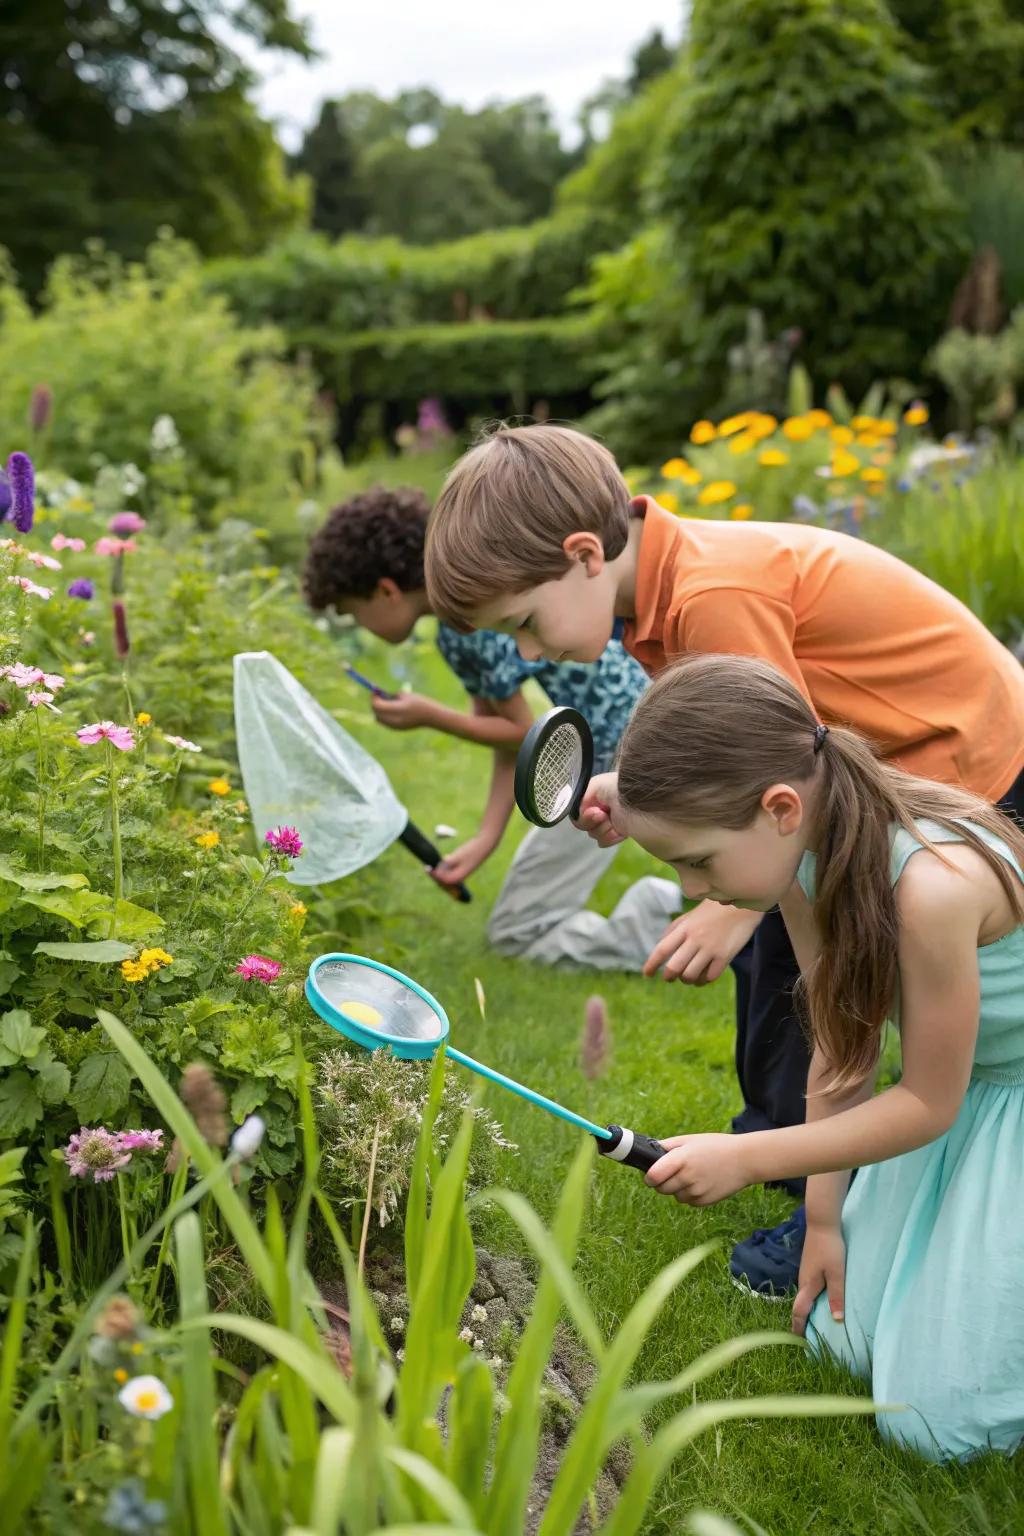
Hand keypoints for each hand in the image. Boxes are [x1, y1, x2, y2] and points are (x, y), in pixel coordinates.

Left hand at [370, 691, 437, 730]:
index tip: (376, 690)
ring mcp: (395, 726)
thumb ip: (391, 696)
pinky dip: (383, 715)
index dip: (374, 697)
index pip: (377, 705)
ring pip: (378, 718)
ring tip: (389, 703)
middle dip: (375, 704)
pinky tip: (393, 710)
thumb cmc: (419, 702)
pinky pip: (384, 722)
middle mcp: (394, 719)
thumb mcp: (404, 695)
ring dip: (379, 710)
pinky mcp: (397, 729)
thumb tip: (380, 694)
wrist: (430, 716)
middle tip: (377, 696)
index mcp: (397, 709)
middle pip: (376, 712)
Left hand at [430, 834, 494, 886]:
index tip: (427, 868)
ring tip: (433, 866)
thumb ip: (447, 864)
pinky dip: (446, 867)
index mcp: (459, 877)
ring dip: (440, 871)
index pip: (443, 880)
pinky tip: (445, 859)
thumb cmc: (471, 850)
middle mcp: (461, 877)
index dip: (434, 875)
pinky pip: (452, 871)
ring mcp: (463, 872)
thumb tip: (438, 870)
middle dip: (436, 874)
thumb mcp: (457, 856)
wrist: (484, 844)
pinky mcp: (463, 867)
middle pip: (444, 880)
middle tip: (427, 868)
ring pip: (448, 875)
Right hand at [573, 772, 624, 847]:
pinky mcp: (618, 833)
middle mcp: (601, 806)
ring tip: (615, 824)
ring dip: (603, 830)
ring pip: (592, 834)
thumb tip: (579, 811)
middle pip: (583, 824)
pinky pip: (603, 842)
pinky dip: (610, 838)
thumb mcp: (598, 784)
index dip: (583, 814)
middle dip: (593, 822)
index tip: (596, 812)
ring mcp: (610, 821)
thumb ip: (581, 796)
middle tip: (605, 816)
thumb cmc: (623, 791)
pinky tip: (621, 832)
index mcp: (596, 793)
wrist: (646, 806)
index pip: (577, 809)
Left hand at [643, 900, 762, 984]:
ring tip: (688, 977)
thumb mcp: (690, 916)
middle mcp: (695, 938)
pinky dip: (702, 980)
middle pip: (674, 967)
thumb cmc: (713, 911)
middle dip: (668, 976)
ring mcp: (711, 948)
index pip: (662, 949)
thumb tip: (659, 946)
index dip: (651, 963)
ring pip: (690, 975)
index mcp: (684, 927)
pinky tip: (702, 977)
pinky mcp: (725, 956)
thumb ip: (675, 929)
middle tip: (668, 978)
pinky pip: (709, 977)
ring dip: (686, 980)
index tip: (646, 974)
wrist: (742, 906)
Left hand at [644, 1133, 752, 1205]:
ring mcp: (697, 1191)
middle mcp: (688, 1177)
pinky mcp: (705, 1201)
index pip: (653, 1177)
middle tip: (672, 1172)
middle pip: (661, 1189)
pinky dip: (690, 1194)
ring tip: (692, 1175)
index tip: (650, 1175)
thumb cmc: (716, 1146)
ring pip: (675, 1196)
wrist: (744, 1160)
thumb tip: (649, 1151)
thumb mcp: (691, 1140)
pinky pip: (688, 1201)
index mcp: (681, 1159)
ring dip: (678, 1188)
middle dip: (662, 1182)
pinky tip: (702, 1182)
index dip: (649, 1177)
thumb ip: (668, 1146)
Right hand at [792, 1222, 845, 1335]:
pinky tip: (822, 1299)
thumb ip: (836, 1296)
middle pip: (801, 1305)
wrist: (822, 1222)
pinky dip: (813, 1298)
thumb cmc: (830, 1248)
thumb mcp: (837, 1273)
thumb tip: (836, 1320)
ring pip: (805, 1296)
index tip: (800, 1341)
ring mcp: (806, 1272)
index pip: (799, 1311)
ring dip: (809, 1309)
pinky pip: (809, 1288)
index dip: (798, 1326)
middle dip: (803, 1321)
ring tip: (818, 1322)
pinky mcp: (810, 1266)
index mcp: (807, 1285)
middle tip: (811, 1337)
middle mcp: (803, 1281)